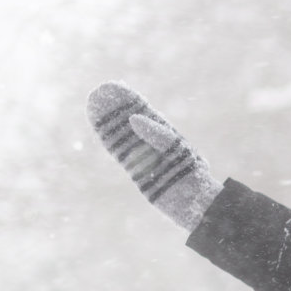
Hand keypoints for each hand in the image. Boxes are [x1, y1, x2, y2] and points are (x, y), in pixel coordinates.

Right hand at [87, 82, 222, 231]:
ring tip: (93, 107)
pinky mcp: (138, 174)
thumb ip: (156, 134)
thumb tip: (133, 118)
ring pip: (123, 139)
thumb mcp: (178, 148)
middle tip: (99, 93)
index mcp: (168, 137)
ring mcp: (145, 159)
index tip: (115, 88)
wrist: (197, 202)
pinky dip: (111, 143)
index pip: (145, 114)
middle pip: (131, 125)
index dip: (130, 102)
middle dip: (115, 110)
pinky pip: (122, 156)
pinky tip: (101, 130)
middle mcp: (154, 147)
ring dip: (108, 124)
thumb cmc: (193, 173)